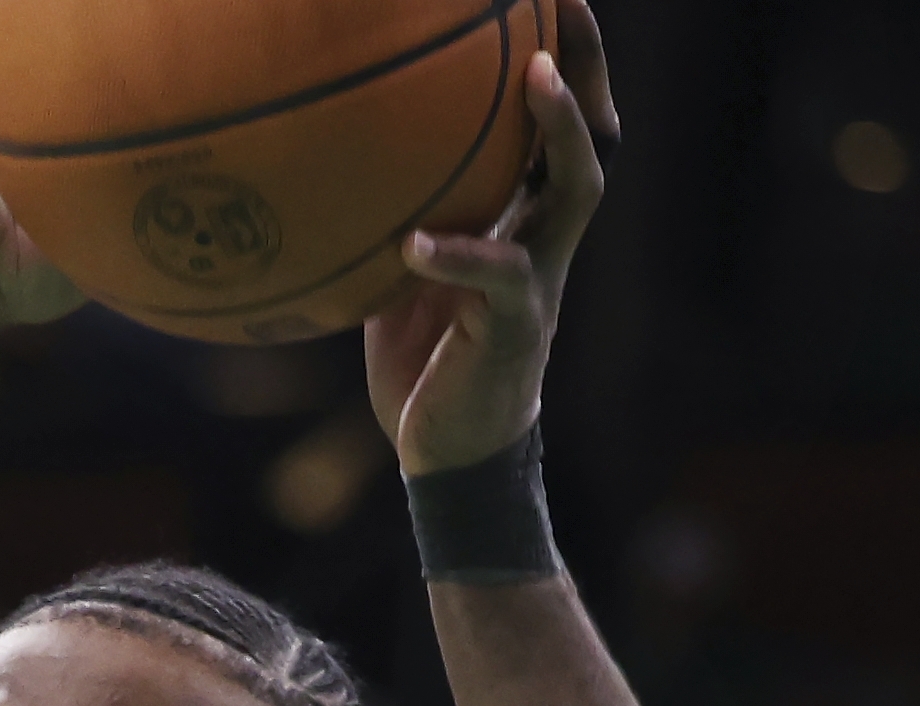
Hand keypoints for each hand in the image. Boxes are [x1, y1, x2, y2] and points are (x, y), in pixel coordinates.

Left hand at [366, 0, 618, 474]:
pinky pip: (498, 279)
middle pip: (594, 136)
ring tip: (534, 79)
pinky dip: (459, 256)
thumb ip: (389, 219)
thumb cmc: (424, 357)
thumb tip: (325, 168)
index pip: (557, 129)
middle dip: (586, 69)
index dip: (564, 64)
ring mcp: (539, 278)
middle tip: (566, 6)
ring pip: (575, 190)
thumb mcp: (399, 275)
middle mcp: (545, 237)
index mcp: (522, 220)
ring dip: (558, 131)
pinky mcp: (516, 327)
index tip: (549, 2)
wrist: (449, 446)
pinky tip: (417, 242)